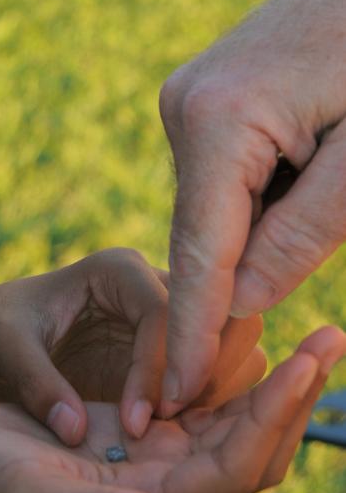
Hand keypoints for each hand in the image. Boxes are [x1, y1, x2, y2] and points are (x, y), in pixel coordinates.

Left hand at [0, 250, 264, 444]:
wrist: (5, 334)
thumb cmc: (0, 329)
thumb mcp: (4, 346)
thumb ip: (35, 383)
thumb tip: (73, 431)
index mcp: (118, 271)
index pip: (163, 313)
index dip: (158, 371)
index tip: (139, 426)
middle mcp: (158, 286)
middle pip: (221, 317)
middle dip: (206, 375)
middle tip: (172, 430)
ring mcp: (177, 321)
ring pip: (236, 343)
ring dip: (219, 391)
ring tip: (178, 437)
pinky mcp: (182, 354)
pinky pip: (223, 374)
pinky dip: (217, 405)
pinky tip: (185, 440)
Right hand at [0, 327, 344, 492]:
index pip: (238, 465)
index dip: (277, 416)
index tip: (306, 360)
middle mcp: (164, 483)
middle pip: (252, 443)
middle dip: (293, 394)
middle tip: (329, 337)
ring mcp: (151, 455)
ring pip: (230, 418)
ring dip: (267, 380)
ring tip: (300, 332)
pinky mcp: (132, 426)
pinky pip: (196, 399)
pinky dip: (222, 368)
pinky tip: (232, 331)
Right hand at [159, 0, 345, 411]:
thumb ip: (304, 233)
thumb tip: (245, 301)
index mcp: (216, 120)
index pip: (199, 251)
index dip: (191, 331)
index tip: (176, 397)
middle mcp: (184, 106)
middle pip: (203, 231)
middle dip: (226, 295)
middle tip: (237, 365)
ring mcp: (190, 96)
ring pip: (217, 205)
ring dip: (257, 240)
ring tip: (316, 214)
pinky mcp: (208, 95)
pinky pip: (226, 173)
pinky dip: (259, 205)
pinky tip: (308, 185)